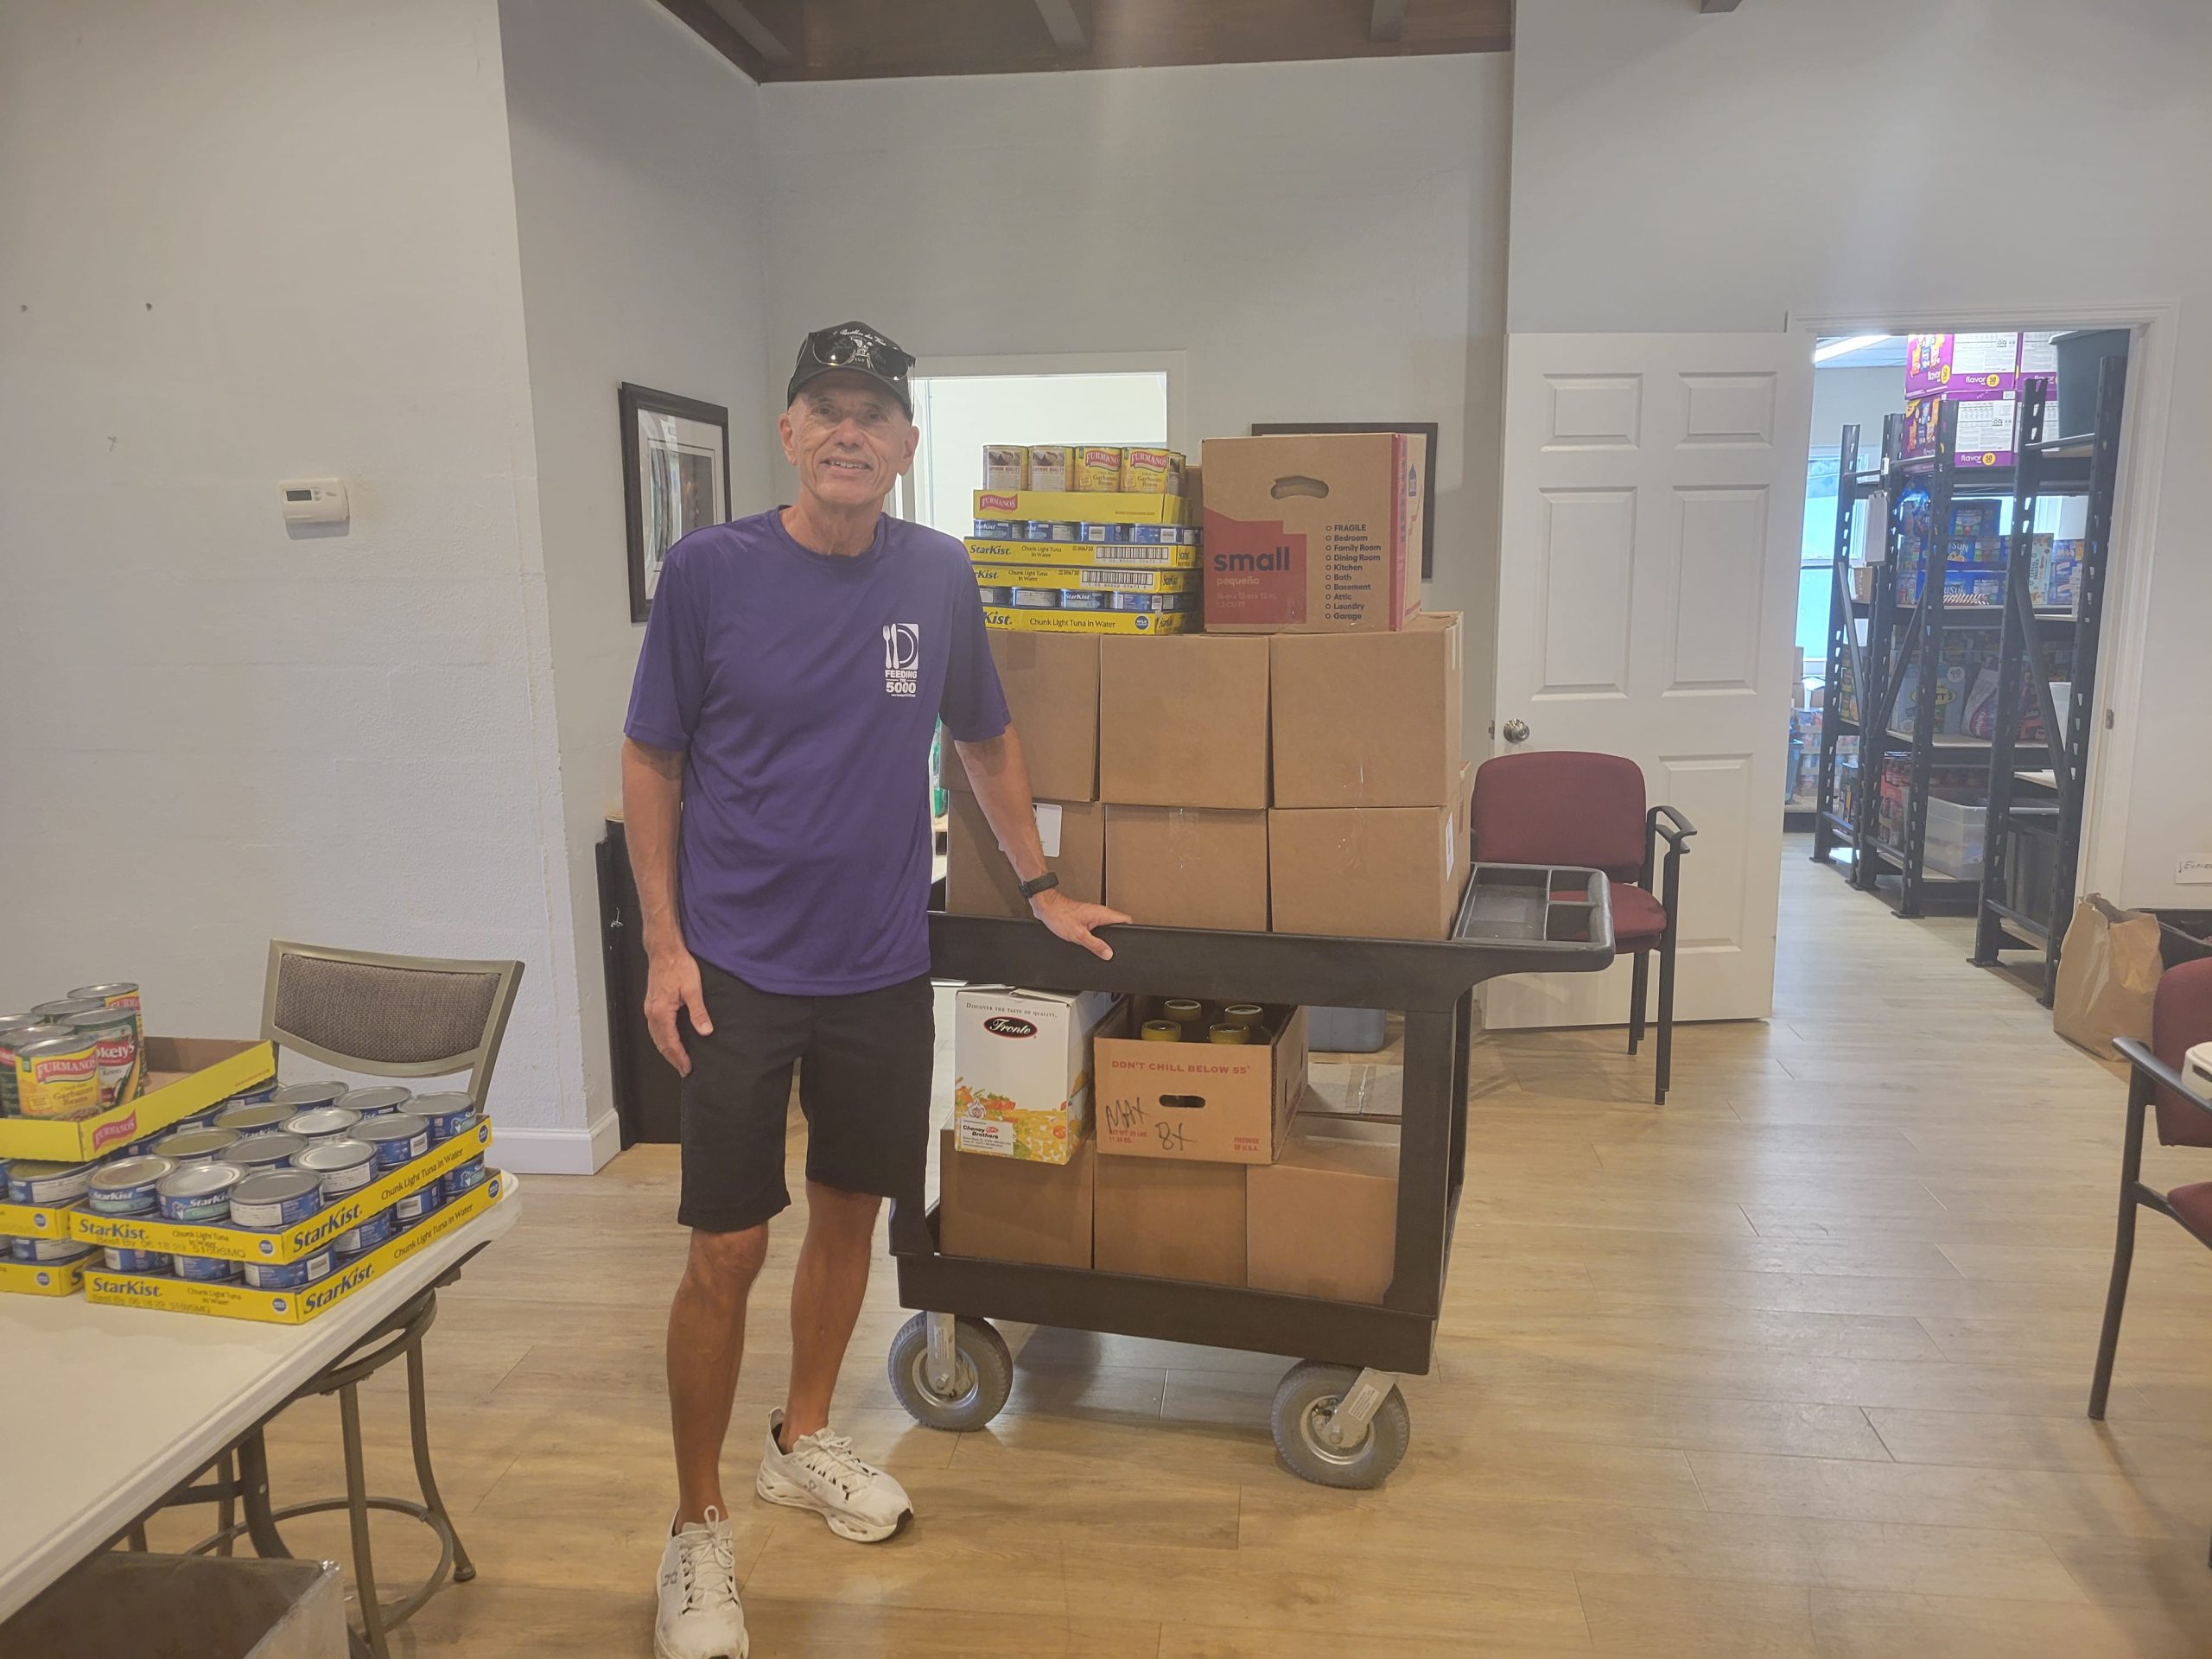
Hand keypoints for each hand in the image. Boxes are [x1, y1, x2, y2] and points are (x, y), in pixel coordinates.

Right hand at [644, 946, 710, 1075]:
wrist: (665, 950)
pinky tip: (670, 1040)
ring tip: (678, 1059)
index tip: (687, 1068)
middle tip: (683, 1069)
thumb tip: (705, 1031)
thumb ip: (698, 1012)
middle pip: (661, 1043)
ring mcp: (650, 1008)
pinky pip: (655, 1028)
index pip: (670, 1042)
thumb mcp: (693, 989)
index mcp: (661, 1012)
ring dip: (666, 1050)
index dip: (680, 1057)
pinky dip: (662, 1038)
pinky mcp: (652, 1003)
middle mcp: (652, 1012)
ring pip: (656, 1036)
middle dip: (672, 1058)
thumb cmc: (677, 965)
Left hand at [1030, 889, 1130, 960]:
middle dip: (1120, 935)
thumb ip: (1095, 945)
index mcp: (1102, 914)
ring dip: (1108, 935)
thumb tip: (1108, 953)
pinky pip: (1098, 926)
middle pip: (1118, 923)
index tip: (1132, 938)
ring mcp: (1092, 914)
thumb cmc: (1059, 916)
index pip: (1126, 919)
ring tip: (1107, 946)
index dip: (1131, 929)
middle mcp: (1099, 912)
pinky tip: (1094, 941)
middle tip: (1119, 946)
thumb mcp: (1079, 935)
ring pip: (1107, 925)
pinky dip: (1098, 934)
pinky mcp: (1085, 917)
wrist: (1046, 908)